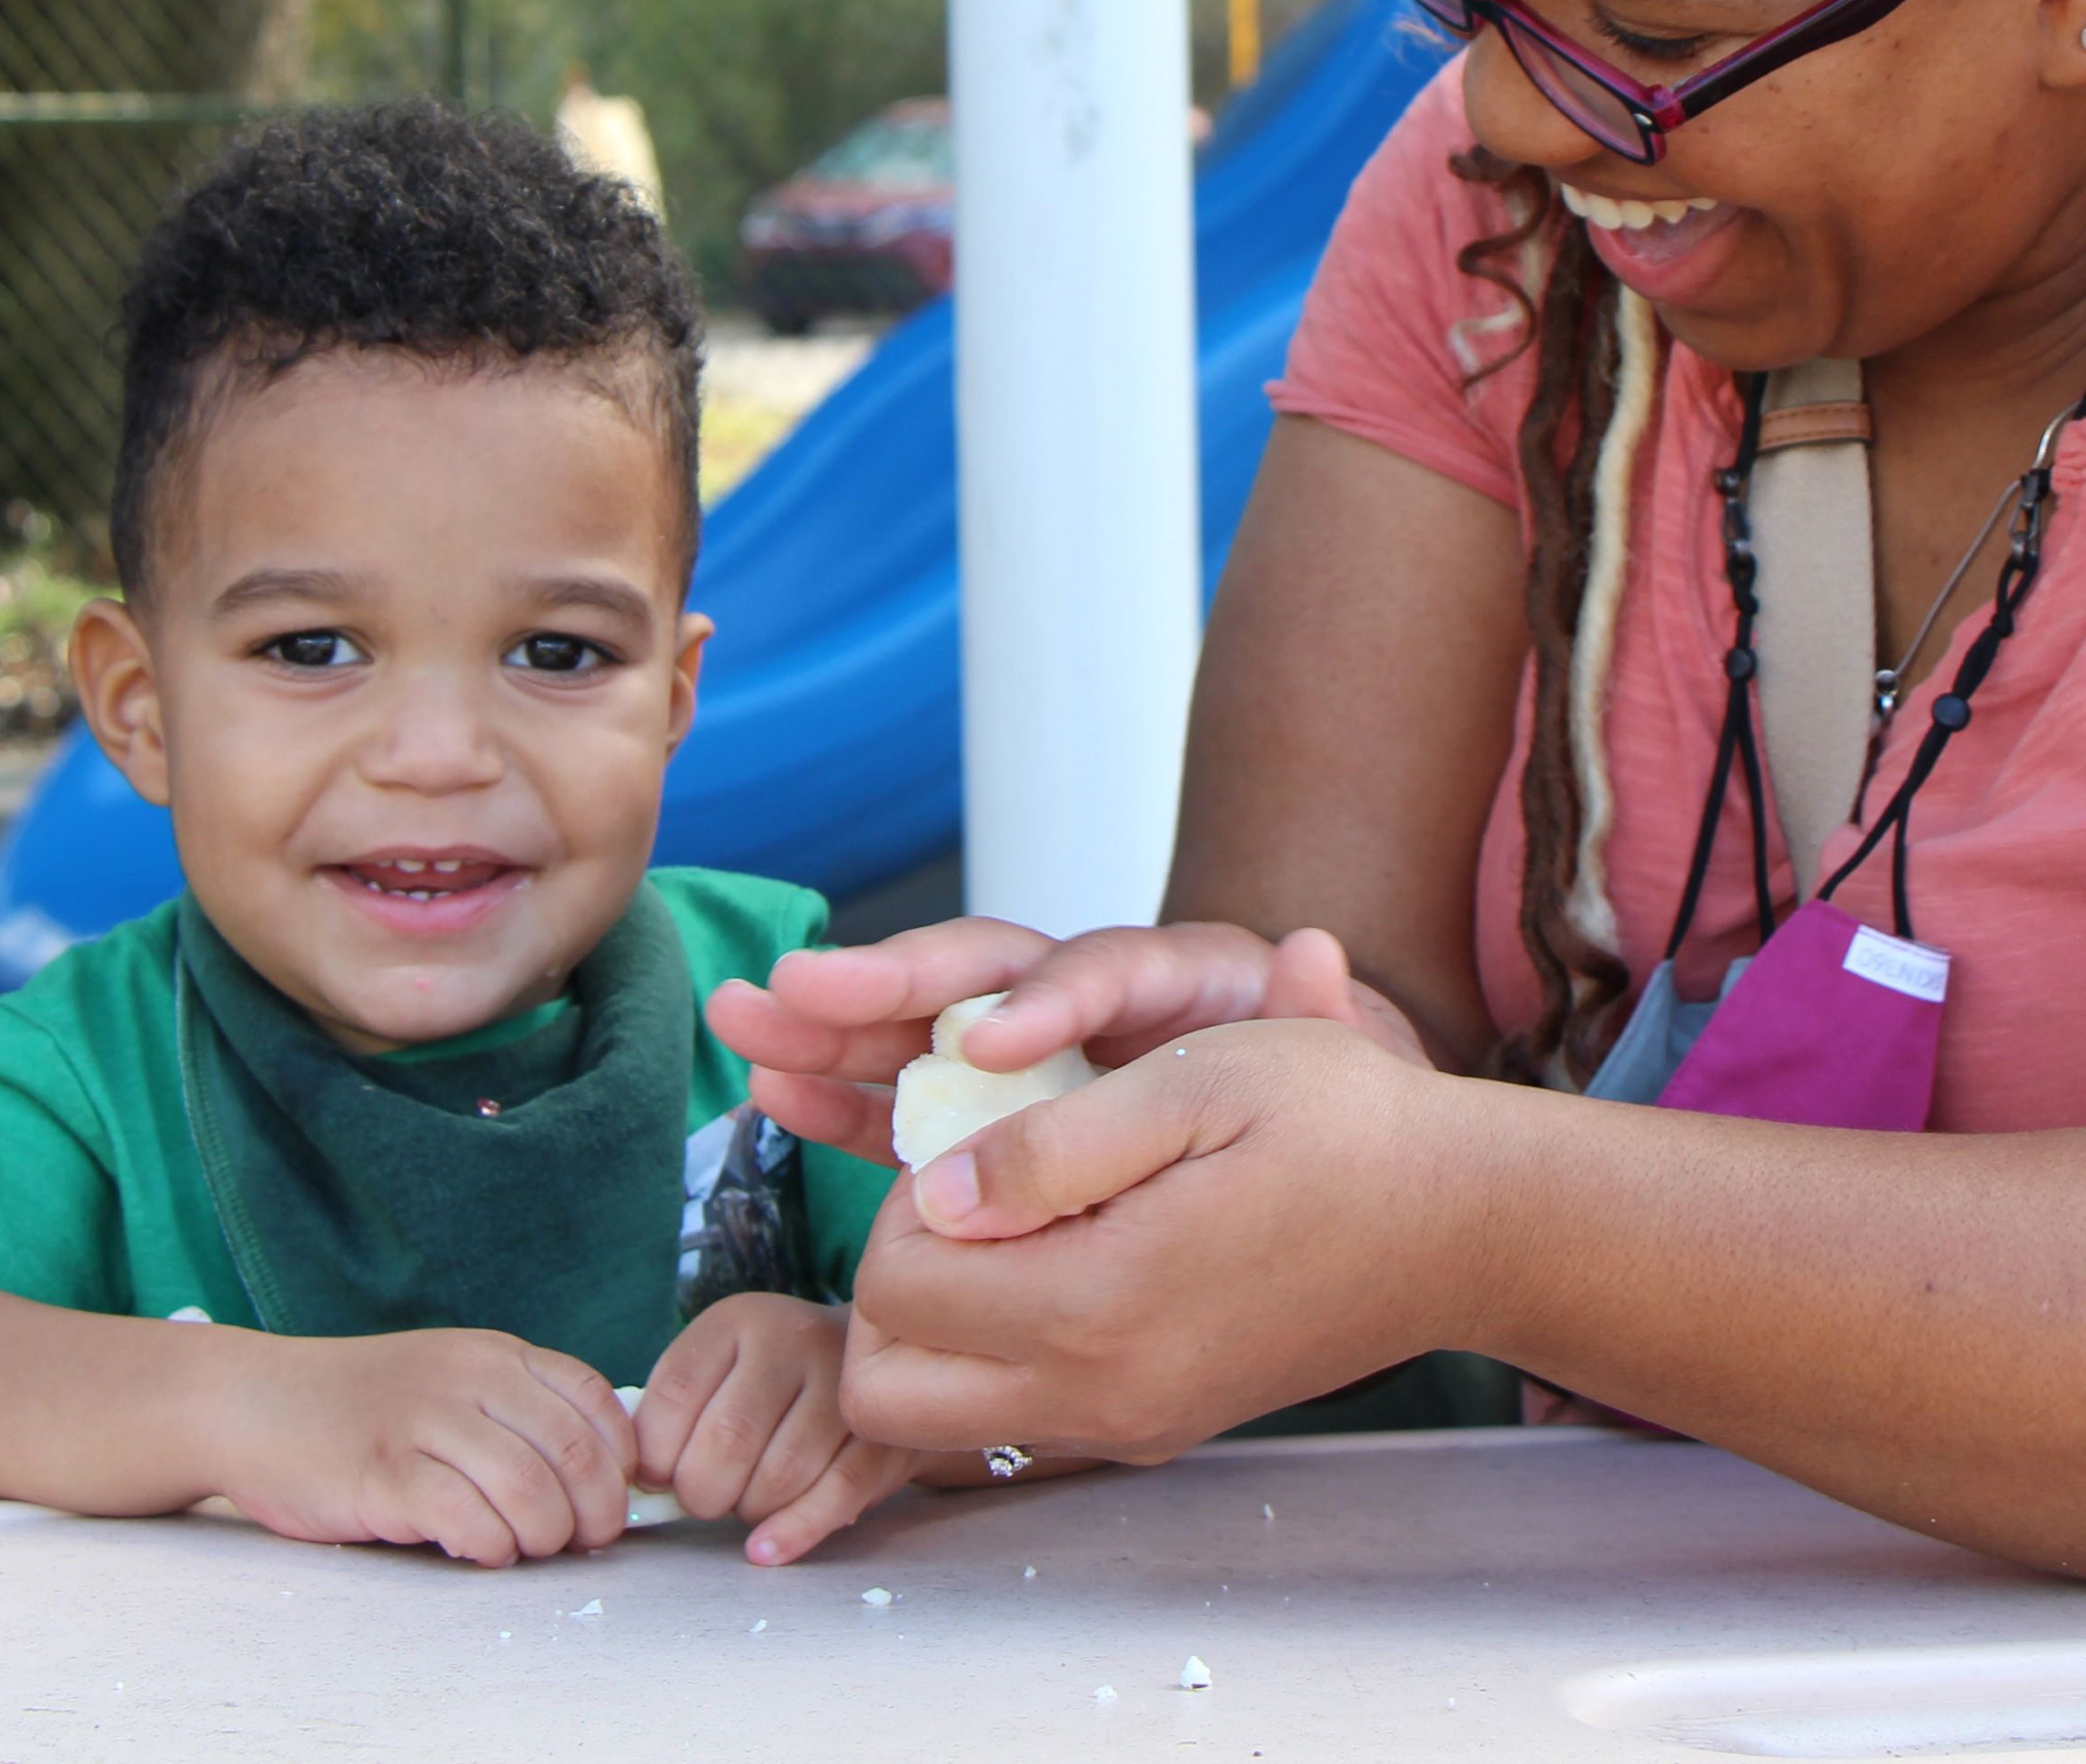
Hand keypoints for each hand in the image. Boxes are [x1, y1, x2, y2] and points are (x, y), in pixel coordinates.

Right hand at [209, 1326, 637, 1563]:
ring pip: (528, 1486)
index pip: (592, 1401)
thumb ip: (513, 1412)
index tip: (615, 1498)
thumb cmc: (360, 1406)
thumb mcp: (449, 1381)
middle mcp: (466, 1379)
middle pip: (571, 1450)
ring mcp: (422, 1423)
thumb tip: (596, 1478)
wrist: (254, 1403)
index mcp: (493, 1356)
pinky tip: (480, 1550)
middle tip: (584, 1541)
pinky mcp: (382, 1474)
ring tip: (527, 1547)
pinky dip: (490, 1545)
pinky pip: (465, 1517)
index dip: (620, 1459)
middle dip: (596, 1510)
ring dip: (545, 1535)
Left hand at [633, 1292, 914, 1563]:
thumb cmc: (771, 1382)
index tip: (660, 1475)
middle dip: (703, 1492)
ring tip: (748, 1499)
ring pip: (780, 1475)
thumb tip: (638, 1484)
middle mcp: (791, 1340)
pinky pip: (835, 1494)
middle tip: (706, 1497)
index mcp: (736, 1323)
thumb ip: (672, 1414)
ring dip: (750, 1510)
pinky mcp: (881, 1430)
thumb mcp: (718, 1370)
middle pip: (728, 1440)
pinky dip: (794, 1532)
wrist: (875, 1359)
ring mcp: (842, 1382)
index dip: (655, 1455)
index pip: (674, 1395)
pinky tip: (765, 1548)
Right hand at [711, 917, 1430, 1163]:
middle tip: (797, 989)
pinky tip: (774, 1096)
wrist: (1323, 1134)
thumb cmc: (1324, 1096)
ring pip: (920, 1023)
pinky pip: (907, 1098)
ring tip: (745, 1022)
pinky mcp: (994, 1108)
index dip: (1046, 1003)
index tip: (990, 1044)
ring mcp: (1032, 1048)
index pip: (1101, 972)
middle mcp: (1086, 997)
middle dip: (888, 984)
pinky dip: (844, 1100)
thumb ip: (1323, 1012)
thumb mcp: (1340, 1056)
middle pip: (980, 973)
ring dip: (830, 1025)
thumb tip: (1315, 951)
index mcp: (1173, 980)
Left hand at [840, 1016, 1475, 1461]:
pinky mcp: (1155, 1428)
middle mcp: (1103, 1396)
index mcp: (1098, 1307)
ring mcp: (1129, 1425)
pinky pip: (1016, 1418)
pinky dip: (998, 1352)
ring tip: (1016, 1225)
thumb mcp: (1197, 1084)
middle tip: (967, 1200)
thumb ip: (1049, 1144)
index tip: (974, 1144)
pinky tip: (1070, 1257)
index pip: (890, 1290)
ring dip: (938, 1326)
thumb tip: (933, 1193)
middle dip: (889, 1285)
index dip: (899, 1203)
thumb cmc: (1345, 1130)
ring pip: (938, 1419)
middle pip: (883, 1390)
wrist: (1463, 1223)